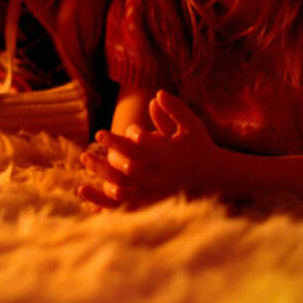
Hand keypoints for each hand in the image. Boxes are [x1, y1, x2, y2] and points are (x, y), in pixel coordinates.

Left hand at [76, 91, 220, 208]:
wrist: (219, 180)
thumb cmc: (202, 149)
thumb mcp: (192, 126)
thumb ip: (175, 110)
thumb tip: (157, 93)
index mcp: (165, 156)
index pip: (135, 149)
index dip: (115, 142)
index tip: (99, 133)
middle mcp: (159, 177)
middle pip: (125, 172)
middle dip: (102, 165)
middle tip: (84, 155)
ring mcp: (155, 195)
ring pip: (123, 192)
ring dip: (102, 187)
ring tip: (83, 179)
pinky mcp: (153, 207)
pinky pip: (127, 209)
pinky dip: (108, 207)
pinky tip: (91, 202)